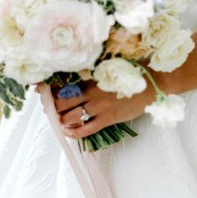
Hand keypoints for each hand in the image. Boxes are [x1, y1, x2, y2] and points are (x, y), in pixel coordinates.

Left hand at [41, 76, 155, 140]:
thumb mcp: (112, 64)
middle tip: (49, 107)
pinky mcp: (109, 118)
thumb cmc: (136, 70)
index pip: (64, 82)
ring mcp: (100, 106)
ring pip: (71, 116)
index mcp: (92, 75)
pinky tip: (68, 132)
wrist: (156, 81)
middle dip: (52, 105)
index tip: (40, 90)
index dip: (49, 87)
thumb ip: (95, 69)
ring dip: (61, 119)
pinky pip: (86, 129)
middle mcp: (93, 91)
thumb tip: (77, 72)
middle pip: (63, 101)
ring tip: (59, 119)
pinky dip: (74, 132)